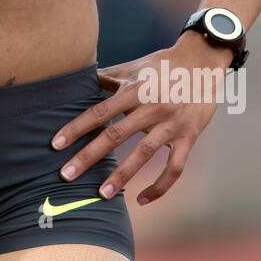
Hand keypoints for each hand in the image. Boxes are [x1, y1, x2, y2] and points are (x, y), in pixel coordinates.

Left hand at [49, 36, 232, 205]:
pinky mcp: (189, 138)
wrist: (204, 60)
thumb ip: (107, 77)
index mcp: (136, 89)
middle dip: (89, 156)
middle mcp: (153, 107)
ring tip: (101, 195)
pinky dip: (160, 187)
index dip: (77, 127)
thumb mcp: (134, 67)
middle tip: (66, 175)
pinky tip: (142, 200)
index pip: (100, 111)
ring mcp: (172, 124)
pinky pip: (174, 169)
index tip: (56, 143)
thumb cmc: (163, 64)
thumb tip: (78, 82)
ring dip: (121, 176)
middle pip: (116, 135)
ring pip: (144, 154)